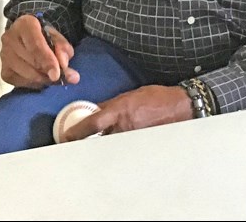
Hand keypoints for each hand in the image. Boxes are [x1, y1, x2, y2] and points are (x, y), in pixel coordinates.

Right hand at [0, 14, 78, 88]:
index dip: (47, 61)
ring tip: (51, 77)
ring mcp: (4, 56)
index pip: (35, 46)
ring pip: (26, 74)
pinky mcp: (4, 71)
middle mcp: (10, 39)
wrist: (26, 37)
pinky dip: (34, 83)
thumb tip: (63, 66)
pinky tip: (40, 78)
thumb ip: (62, 49)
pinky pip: (20, 83)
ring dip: (42, 79)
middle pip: (31, 62)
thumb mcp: (56, 37)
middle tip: (61, 78)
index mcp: (25, 24)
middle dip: (48, 73)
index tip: (56, 75)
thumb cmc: (43, 36)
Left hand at [61, 85, 191, 141]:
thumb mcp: (130, 95)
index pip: (93, 124)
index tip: (66, 136)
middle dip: (86, 144)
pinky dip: (114, 149)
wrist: (179, 108)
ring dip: (100, 146)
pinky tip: (112, 149)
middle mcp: (124, 127)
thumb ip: (110, 104)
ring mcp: (132, 139)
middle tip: (75, 145)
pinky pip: (121, 150)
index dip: (76, 132)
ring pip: (109, 147)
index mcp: (120, 111)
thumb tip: (95, 110)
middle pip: (97, 141)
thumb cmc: (156, 98)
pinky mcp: (139, 147)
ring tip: (92, 147)